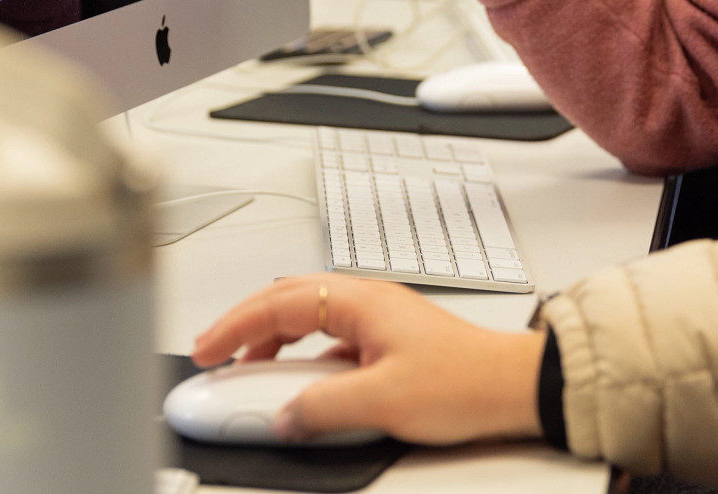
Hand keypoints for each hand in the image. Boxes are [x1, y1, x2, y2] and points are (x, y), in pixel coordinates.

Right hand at [192, 274, 544, 445]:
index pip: (278, 303)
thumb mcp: (382, 400)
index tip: (206, 349)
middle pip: (287, 302)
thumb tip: (283, 415)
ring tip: (247, 372)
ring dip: (272, 343)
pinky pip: (329, 342)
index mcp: (359, 300)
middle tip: (213, 355)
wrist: (512, 386)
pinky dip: (301, 360)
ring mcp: (376, 320)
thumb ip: (323, 407)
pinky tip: (300, 388)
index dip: (234, 326)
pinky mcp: (386, 342)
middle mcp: (365, 301)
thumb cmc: (464, 380)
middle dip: (244, 327)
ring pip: (307, 319)